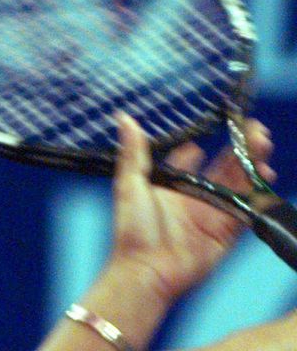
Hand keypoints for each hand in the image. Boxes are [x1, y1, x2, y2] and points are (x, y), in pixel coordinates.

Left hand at [110, 113, 275, 302]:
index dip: (203, 144)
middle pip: (223, 167)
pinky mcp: (225, 232)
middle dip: (240, 148)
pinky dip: (257, 195)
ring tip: (263, 144)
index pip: (190, 159)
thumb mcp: (129, 185)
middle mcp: (192, 197)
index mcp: (170, 185)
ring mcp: (211, 214)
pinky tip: (266, 177)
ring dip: (252, 164)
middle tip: (255, 129)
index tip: (218, 125)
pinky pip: (245, 210)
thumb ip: (134, 153)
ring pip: (238, 183)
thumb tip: (124, 118)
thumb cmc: (132, 229)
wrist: (145, 271)